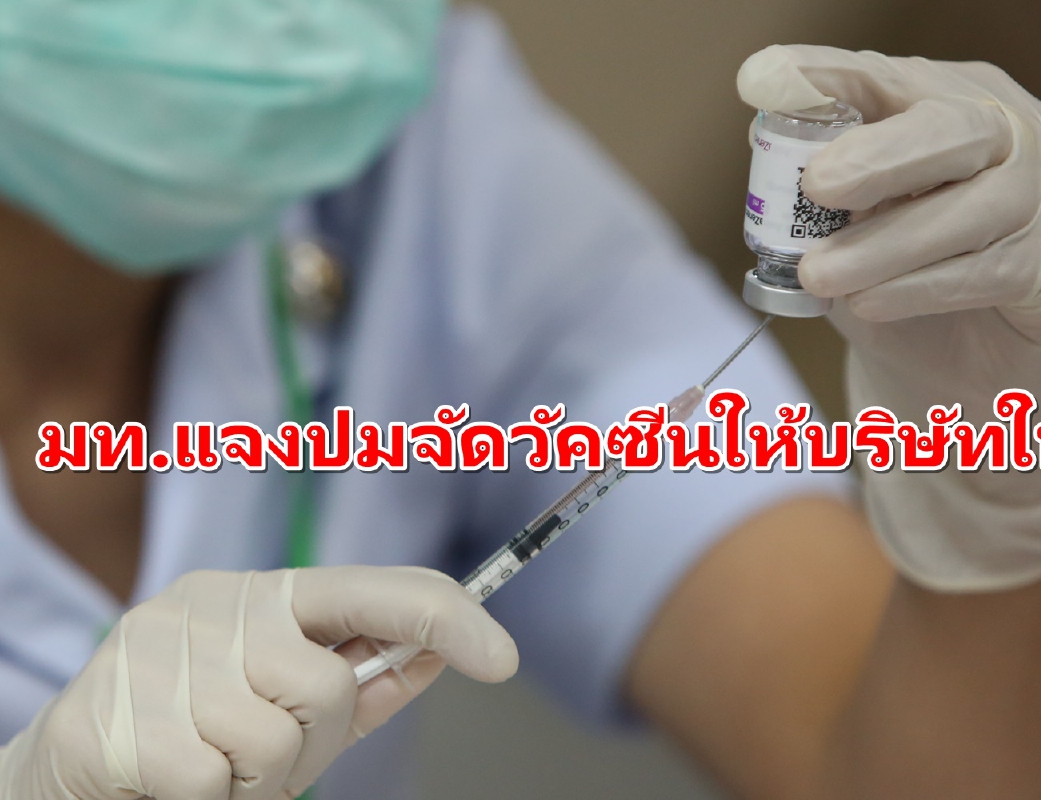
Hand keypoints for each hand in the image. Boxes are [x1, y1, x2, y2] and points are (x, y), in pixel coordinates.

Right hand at [0, 567, 517, 798]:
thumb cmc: (199, 729)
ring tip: (214, 763)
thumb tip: (443, 650)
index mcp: (262, 594)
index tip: (503, 657)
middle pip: (329, 685)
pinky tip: (174, 780)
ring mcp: (163, 655)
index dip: (448, 616)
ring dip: (259, 776)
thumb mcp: (289, 700)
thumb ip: (366, 677)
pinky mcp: (123, 717)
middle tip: (260, 751)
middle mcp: (214, 606)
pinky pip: (218, 782)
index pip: (374, 589)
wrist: (72, 766)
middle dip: (314, 739)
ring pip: (278, 741)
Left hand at [738, 45, 1040, 590]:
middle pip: (953, 127)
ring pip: (970, 209)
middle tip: (816, 184)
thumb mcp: (848, 225)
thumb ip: (823, 188)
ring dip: (883, 246)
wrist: (966, 367)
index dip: (827, 77)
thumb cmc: (901, 275)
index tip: (764, 80)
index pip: (885, 76)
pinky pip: (986, 273)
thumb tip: (765, 149)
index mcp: (948, 99)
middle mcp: (1009, 131)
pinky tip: (867, 304)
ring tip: (817, 276)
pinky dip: (917, 290)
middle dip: (879, 155)